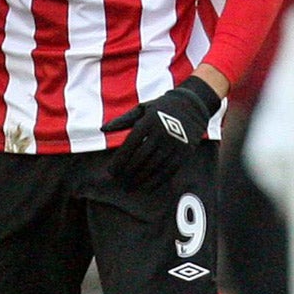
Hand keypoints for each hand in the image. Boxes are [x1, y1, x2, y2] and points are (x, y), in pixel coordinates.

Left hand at [101, 76, 219, 192]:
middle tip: (119, 183)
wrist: (191, 105)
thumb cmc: (160, 108)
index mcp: (148, 121)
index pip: (130, 145)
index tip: (111, 172)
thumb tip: (102, 128)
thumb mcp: (141, 109)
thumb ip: (122, 120)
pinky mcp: (184, 151)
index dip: (119, 160)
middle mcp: (161, 132)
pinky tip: (147, 187)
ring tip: (130, 187)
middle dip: (128, 172)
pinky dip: (157, 181)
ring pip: (154, 166)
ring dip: (141, 179)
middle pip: (141, 158)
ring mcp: (174, 143)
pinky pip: (169, 170)